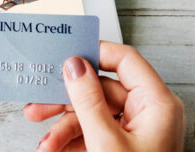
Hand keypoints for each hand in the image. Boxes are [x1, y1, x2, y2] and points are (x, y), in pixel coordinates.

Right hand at [24, 41, 184, 151]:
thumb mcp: (105, 142)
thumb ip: (86, 101)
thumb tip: (75, 66)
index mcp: (156, 103)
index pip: (123, 59)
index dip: (93, 53)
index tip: (63, 55)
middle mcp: (148, 112)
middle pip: (100, 89)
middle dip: (65, 101)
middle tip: (38, 104)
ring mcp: (136, 131)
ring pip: (91, 113)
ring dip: (63, 127)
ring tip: (44, 142)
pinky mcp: (123, 147)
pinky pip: (92, 133)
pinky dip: (71, 141)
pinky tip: (53, 149)